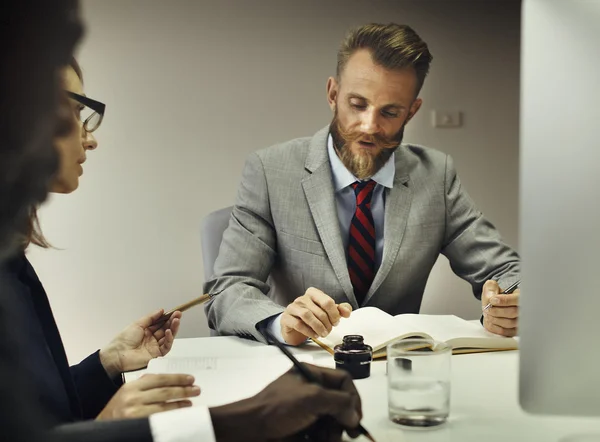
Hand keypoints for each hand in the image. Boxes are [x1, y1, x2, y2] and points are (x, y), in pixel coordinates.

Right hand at [96, 373, 199, 419]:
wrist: (102, 425)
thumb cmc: (118, 408)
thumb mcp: (129, 392)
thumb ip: (146, 384)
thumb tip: (172, 381)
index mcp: (132, 386)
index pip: (159, 379)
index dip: (177, 378)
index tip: (190, 379)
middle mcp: (133, 398)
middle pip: (164, 392)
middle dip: (183, 390)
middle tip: (196, 389)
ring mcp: (134, 412)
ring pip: (163, 406)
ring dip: (180, 404)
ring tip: (190, 402)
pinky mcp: (137, 424)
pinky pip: (158, 419)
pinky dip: (171, 416)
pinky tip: (180, 415)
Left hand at [99, 309, 181, 376]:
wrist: (118, 354)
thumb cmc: (123, 340)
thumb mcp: (137, 324)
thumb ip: (151, 317)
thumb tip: (161, 311)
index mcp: (146, 331)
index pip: (160, 323)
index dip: (168, 317)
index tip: (174, 311)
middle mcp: (151, 339)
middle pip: (166, 329)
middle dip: (172, 321)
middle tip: (178, 315)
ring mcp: (155, 347)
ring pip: (168, 337)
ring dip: (173, 328)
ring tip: (176, 320)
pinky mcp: (157, 355)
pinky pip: (166, 346)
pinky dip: (169, 338)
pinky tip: (169, 331)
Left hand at [209, 364, 361, 441]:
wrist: (251, 429)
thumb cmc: (279, 408)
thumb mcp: (311, 398)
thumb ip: (338, 402)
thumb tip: (354, 416)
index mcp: (312, 374)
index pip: (343, 380)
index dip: (353, 397)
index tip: (356, 417)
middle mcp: (311, 389)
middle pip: (340, 403)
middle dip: (344, 419)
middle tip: (348, 434)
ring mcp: (306, 410)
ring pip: (332, 421)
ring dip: (335, 432)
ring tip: (329, 441)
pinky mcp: (302, 427)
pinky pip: (321, 432)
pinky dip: (325, 438)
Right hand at [280, 287, 351, 345]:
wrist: (294, 325)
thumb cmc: (311, 316)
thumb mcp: (327, 312)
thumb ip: (339, 310)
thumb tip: (347, 311)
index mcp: (313, 293)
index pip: (327, 301)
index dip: (334, 314)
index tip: (336, 321)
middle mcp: (302, 299)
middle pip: (318, 310)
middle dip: (327, 323)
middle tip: (329, 330)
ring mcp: (293, 307)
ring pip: (307, 315)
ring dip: (318, 327)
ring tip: (323, 333)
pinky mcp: (286, 318)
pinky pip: (298, 324)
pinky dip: (308, 331)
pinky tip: (314, 335)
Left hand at [481, 280, 519, 336]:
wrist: (494, 306)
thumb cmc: (495, 296)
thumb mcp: (492, 287)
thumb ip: (491, 288)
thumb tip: (491, 297)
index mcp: (520, 296)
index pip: (517, 299)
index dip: (504, 300)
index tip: (492, 300)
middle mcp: (523, 309)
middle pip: (513, 312)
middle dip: (496, 311)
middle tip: (487, 308)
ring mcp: (520, 322)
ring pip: (510, 323)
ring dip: (495, 319)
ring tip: (488, 314)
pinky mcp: (514, 331)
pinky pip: (506, 332)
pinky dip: (495, 328)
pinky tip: (490, 321)